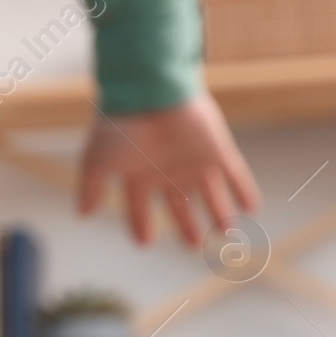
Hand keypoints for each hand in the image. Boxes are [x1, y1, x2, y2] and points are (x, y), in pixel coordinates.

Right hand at [77, 93, 259, 246]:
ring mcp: (194, 161)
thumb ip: (89, 188)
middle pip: (180, 204)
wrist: (150, 91)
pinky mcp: (217, 150)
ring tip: (227, 233)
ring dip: (220, 213)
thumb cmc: (119, 126)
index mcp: (139, 174)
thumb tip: (82, 214)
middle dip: (187, 225)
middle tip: (193, 245)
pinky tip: (253, 208)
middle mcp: (168, 170)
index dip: (142, 226)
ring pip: (210, 194)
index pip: (140, 208)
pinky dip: (244, 191)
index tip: (145, 243)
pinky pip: (235, 174)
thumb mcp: (95, 161)